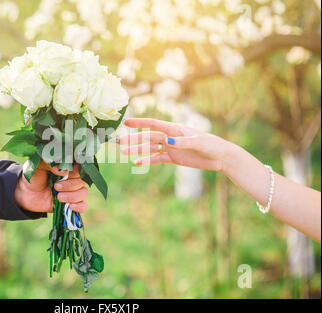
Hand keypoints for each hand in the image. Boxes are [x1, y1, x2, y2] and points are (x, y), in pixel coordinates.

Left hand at [14, 162, 88, 212]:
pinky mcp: (71, 204)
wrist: (25, 193)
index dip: (77, 170)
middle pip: (83, 181)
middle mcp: (73, 178)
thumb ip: (49, 163)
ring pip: (84, 193)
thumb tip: (64, 171)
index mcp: (67, 167)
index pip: (81, 166)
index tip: (67, 173)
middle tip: (56, 186)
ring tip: (58, 197)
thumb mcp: (38, 166)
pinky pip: (84, 206)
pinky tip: (70, 206)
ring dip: (72, 196)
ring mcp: (73, 191)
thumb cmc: (33, 176)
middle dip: (70, 185)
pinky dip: (80, 206)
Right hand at [119, 118, 235, 171]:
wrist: (221, 157)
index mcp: (175, 129)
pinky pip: (157, 158)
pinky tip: (137, 162)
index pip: (153, 124)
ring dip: (137, 150)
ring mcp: (171, 147)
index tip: (126, 123)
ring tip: (124, 153)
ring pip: (150, 148)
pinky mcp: (173, 157)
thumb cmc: (212, 145)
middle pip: (148, 137)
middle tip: (119, 142)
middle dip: (133, 139)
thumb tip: (167, 142)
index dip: (139, 123)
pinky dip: (147, 160)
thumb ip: (182, 142)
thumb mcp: (198, 142)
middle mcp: (170, 137)